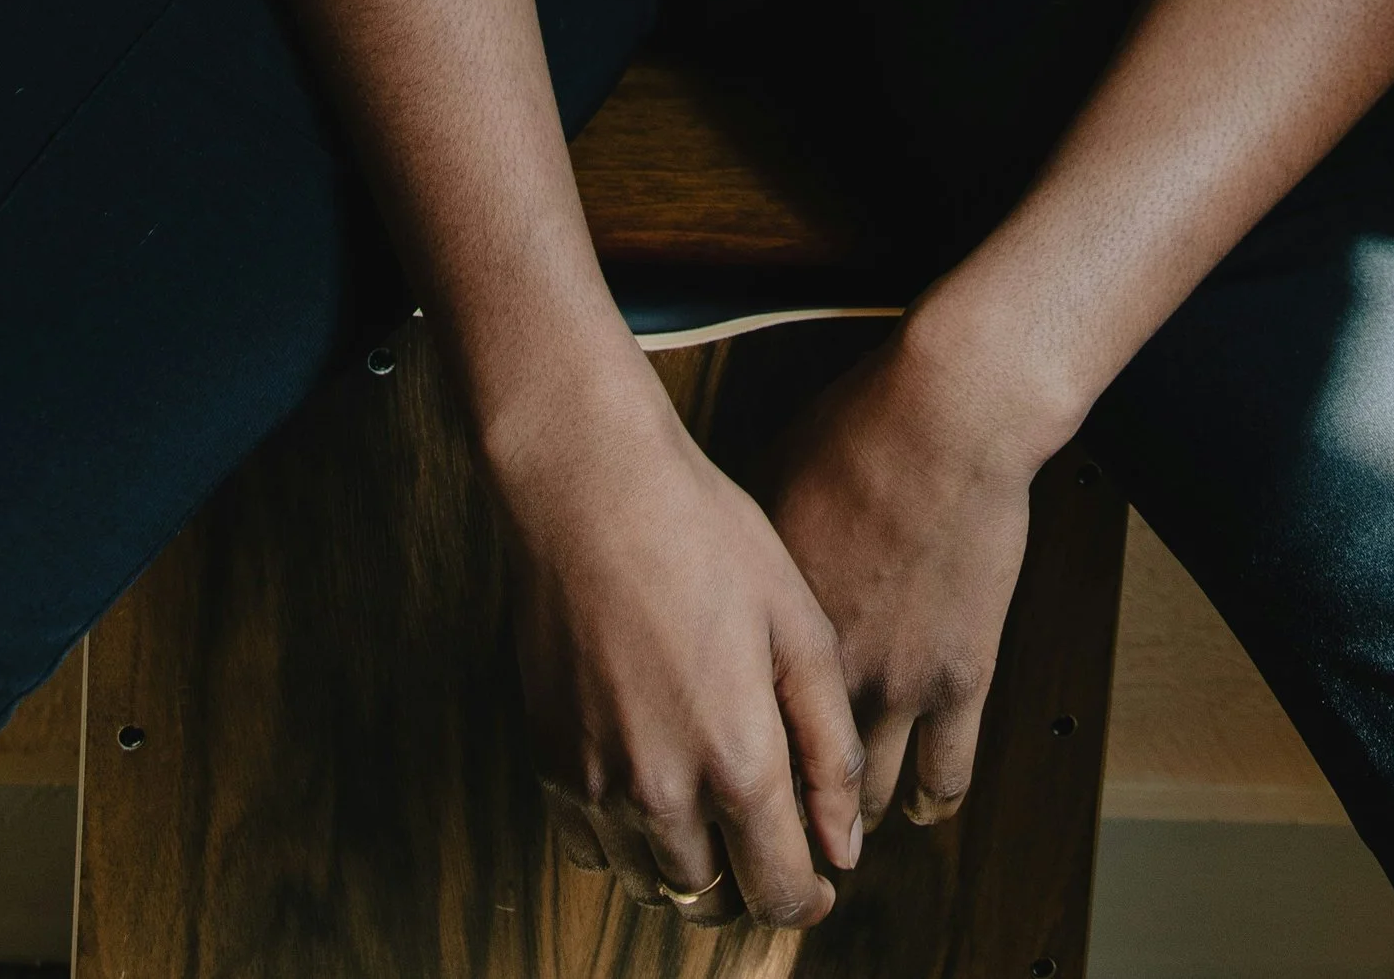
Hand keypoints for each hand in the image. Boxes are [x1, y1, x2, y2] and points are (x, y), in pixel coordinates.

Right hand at [488, 351, 865, 927]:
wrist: (591, 490)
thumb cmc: (708, 540)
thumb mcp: (798, 625)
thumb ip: (828, 746)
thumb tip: (843, 845)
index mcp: (737, 761)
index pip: (779, 890)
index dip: (809, 898)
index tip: (822, 881)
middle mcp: (660, 792)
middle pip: (712, 902)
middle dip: (750, 889)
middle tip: (770, 846)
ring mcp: (595, 782)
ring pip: (650, 884)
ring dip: (691, 871)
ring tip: (717, 819)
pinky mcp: (549, 760)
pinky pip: (592, 847)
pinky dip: (629, 844)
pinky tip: (655, 792)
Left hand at [759, 324, 1040, 833]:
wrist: (947, 419)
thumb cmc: (859, 432)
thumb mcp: (770, 488)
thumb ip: (749, 561)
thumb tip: (721, 582)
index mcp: (772, 629)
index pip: (737, 730)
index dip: (728, 765)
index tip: (725, 782)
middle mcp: (827, 669)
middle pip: (793, 783)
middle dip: (785, 817)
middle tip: (782, 829)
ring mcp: (898, 680)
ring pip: (871, 799)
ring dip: (856, 822)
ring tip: (847, 831)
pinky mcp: (962, 676)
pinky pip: (948, 774)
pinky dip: (933, 802)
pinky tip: (923, 807)